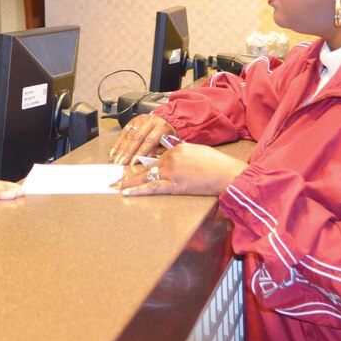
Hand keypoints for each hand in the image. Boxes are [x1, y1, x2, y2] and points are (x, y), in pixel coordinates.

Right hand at [109, 114, 175, 164]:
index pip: (148, 141)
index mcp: (161, 127)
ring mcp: (139, 120)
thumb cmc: (167, 134)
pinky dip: (117, 143)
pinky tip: (113, 151)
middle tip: (120, 163)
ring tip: (116, 159)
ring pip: (128, 136)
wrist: (166, 119)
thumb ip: (158, 151)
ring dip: (121, 149)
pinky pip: (123, 132)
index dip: (139, 153)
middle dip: (127, 152)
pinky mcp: (132, 121)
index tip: (132, 163)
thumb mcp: (168, 143)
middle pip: (136, 139)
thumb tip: (145, 160)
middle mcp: (149, 122)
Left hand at [115, 143, 247, 196]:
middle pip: (145, 167)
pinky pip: (152, 188)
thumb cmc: (215, 163)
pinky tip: (126, 192)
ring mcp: (171, 172)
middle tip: (113, 180)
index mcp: (176, 148)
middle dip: (127, 174)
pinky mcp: (175, 186)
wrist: (227, 173)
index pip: (155, 156)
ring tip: (115, 188)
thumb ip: (180, 150)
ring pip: (145, 177)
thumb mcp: (196, 150)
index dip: (142, 164)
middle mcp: (170, 158)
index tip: (131, 168)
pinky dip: (138, 190)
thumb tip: (169, 149)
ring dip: (128, 183)